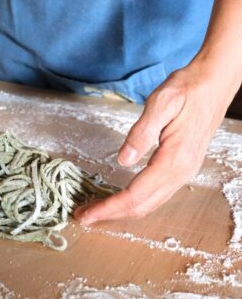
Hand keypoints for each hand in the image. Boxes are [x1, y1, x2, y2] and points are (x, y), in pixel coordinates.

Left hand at [75, 63, 237, 224]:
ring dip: (123, 210)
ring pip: (152, 203)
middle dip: (111, 214)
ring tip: (97, 210)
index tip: (85, 214)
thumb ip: (141, 132)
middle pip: (143, 205)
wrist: (215, 82)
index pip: (135, 194)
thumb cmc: (187, 88)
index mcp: (174, 158)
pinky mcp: (183, 167)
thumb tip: (123, 160)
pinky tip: (120, 197)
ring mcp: (185, 171)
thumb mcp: (161, 102)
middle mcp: (182, 171)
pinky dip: (136, 201)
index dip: (109, 207)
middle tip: (83, 216)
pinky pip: (158, 194)